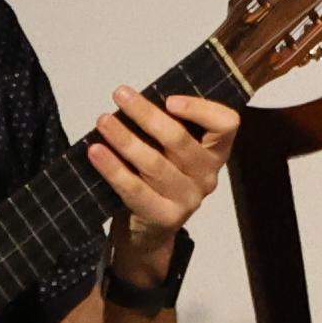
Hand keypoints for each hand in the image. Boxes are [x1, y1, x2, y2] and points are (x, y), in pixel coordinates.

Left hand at [94, 89, 238, 280]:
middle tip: (120, 94)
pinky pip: (134, 189)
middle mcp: (208, 176)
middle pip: (179, 140)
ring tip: (102, 121)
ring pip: (153, 163)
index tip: (168, 99)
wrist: (150, 229)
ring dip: (124, 138)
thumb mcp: (172, 151)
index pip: (226, 125)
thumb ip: (166, 128)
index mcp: (215, 152)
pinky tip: (95, 151)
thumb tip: (134, 99)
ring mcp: (189, 199)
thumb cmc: (159, 176)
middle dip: (146, 114)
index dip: (200, 109)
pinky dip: (112, 168)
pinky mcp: (165, 217)